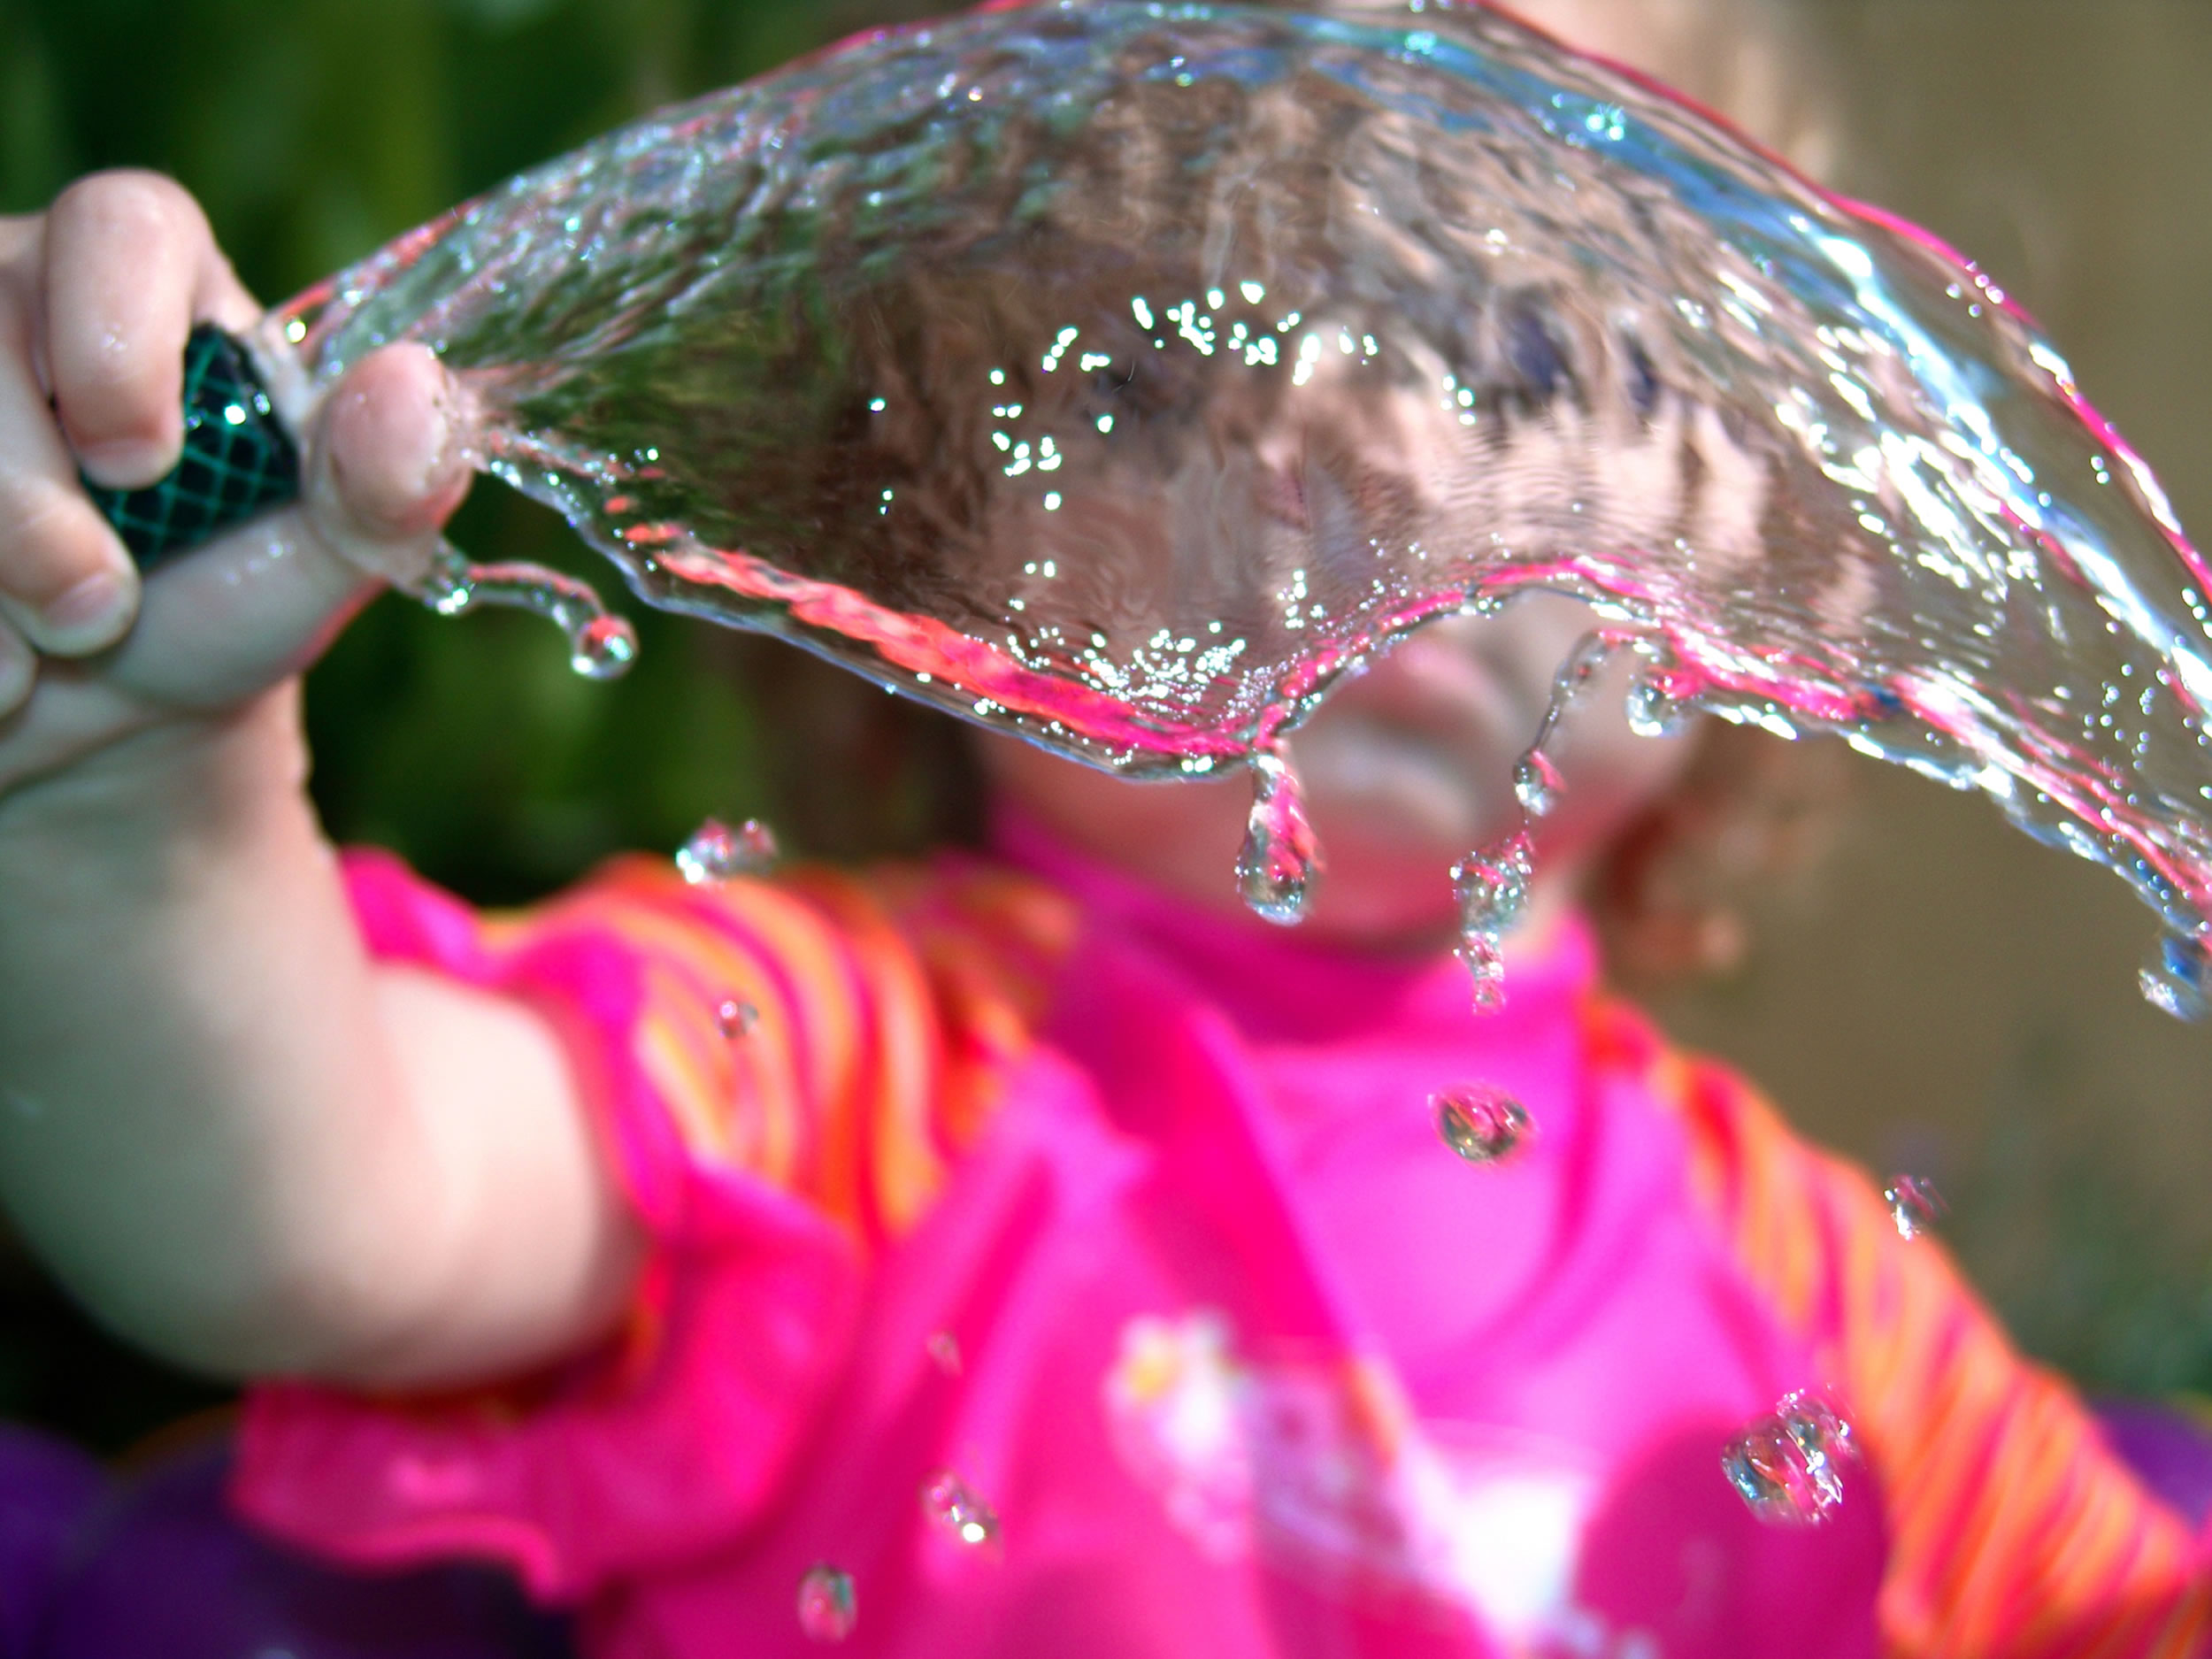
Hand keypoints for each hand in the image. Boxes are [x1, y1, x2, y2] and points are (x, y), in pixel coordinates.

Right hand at [0, 169, 471, 803]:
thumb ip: (381, 483)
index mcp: (158, 283)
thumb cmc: (228, 600)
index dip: (115, 338)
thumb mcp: (326, 556)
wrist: (122, 714)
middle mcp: (19, 291)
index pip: (122, 224)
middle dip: (28, 508)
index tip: (142, 466)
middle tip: (100, 610)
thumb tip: (411, 386)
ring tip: (47, 647)